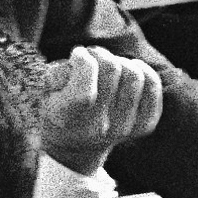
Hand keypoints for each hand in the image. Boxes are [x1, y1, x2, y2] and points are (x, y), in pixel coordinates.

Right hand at [38, 44, 165, 176]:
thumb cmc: (58, 106)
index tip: (78, 55)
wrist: (76, 143)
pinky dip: (142, 70)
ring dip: (120, 61)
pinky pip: (153, 85)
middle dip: (100, 53)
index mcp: (67, 120)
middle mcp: (98, 129)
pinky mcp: (144, 125)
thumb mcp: (44, 90)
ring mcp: (124, 129)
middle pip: (112, 70)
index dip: (82, 61)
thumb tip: (82, 59)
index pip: (85, 91)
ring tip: (107, 66)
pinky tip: (127, 69)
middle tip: (92, 55)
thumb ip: (56, 73)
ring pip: (134, 74)